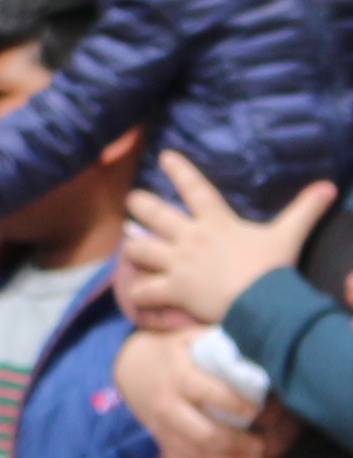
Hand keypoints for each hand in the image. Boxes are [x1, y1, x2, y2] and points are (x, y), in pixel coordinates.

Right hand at [116, 326, 286, 457]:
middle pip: (205, 435)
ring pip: (196, 455)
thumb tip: (258, 347)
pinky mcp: (160, 440)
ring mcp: (162, 427)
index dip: (241, 406)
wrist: (128, 365)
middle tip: (263, 446)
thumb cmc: (169, 349)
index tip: (262, 410)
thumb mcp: (190, 336)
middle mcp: (169, 407)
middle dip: (238, 445)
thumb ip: (219, 343)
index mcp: (179, 378)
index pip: (213, 396)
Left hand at [123, 160, 327, 331]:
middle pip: (154, 214)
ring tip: (129, 248)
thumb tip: (328, 187)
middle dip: (140, 205)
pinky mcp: (172, 289)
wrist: (263, 301)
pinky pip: (142, 290)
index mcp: (216, 222)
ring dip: (132, 249)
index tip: (163, 156)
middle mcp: (190, 238)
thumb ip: (305, 210)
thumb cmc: (273, 266)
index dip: (179, 170)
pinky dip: (137, 293)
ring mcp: (177, 263)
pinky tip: (135, 294)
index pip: (195, 188)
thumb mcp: (289, 234)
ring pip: (139, 250)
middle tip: (132, 200)